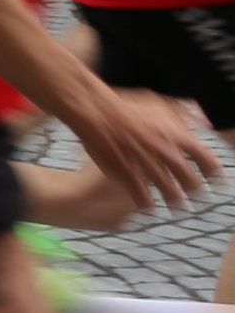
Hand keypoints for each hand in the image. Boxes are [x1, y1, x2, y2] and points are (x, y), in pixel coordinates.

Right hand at [78, 87, 221, 210]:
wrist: (97, 113)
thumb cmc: (125, 106)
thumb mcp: (159, 102)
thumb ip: (184, 112)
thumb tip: (203, 121)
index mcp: (177, 136)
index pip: (206, 159)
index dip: (214, 172)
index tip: (216, 180)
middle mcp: (167, 153)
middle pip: (190, 180)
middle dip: (196, 192)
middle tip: (198, 198)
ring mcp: (148, 165)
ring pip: (169, 191)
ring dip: (175, 202)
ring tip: (178, 210)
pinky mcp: (128, 174)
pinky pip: (142, 195)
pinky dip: (147, 204)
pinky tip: (148, 207)